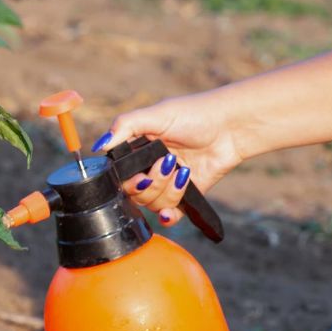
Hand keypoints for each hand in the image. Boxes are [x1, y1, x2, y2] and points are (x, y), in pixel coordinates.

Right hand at [90, 94, 242, 225]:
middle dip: (150, 183)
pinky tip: (172, 211)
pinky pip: (171, 215)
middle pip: (134, 193)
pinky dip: (170, 216)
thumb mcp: (156, 114)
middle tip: (167, 163)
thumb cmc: (195, 114)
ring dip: (167, 191)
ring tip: (183, 171)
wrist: (232, 126)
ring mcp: (167, 183)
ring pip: (153, 204)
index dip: (125, 180)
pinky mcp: (186, 195)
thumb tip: (99, 146)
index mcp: (137, 150)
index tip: (138, 175)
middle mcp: (149, 168)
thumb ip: (125, 126)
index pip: (118, 175)